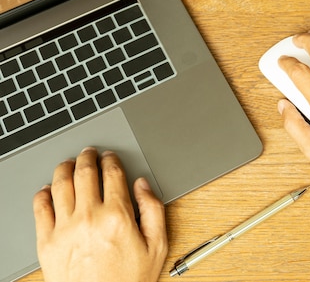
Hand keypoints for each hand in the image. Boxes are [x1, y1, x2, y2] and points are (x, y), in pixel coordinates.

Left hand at [33, 148, 167, 281]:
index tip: (110, 157)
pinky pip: (40, 207)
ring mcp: (65, 229)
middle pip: (84, 173)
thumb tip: (143, 185)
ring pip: (60, 184)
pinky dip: (44, 192)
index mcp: (117, 217)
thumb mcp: (157, 246)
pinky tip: (49, 188)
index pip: (112, 174)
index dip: (111, 160)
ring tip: (69, 163)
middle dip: (88, 157)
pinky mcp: (47, 242)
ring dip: (65, 167)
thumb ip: (154, 210)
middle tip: (89, 153)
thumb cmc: (128, 281)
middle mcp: (89, 218)